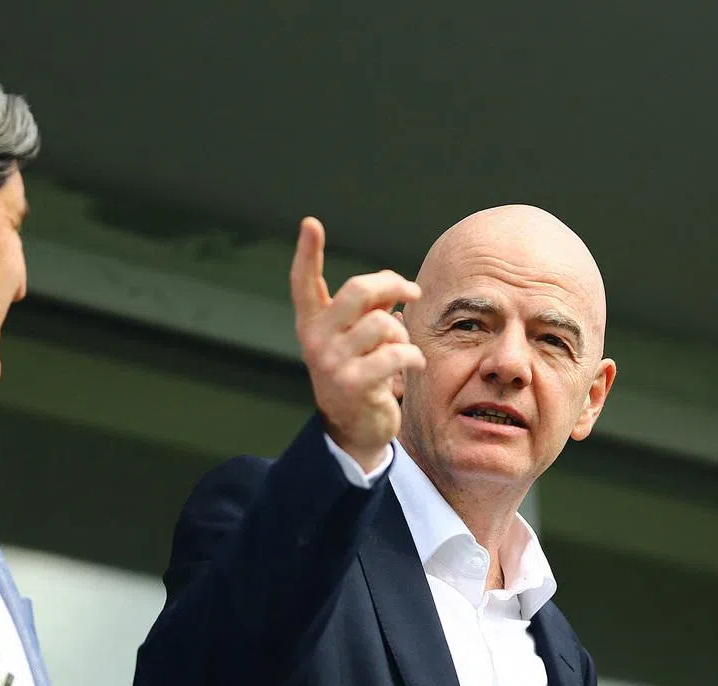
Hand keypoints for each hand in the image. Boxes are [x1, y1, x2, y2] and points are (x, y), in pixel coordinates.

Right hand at [290, 217, 423, 472]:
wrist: (354, 430)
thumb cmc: (360, 376)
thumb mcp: (358, 340)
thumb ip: (369, 310)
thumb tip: (395, 286)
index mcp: (313, 324)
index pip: (304, 283)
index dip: (307, 253)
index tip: (311, 223)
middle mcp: (316, 340)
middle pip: (358, 291)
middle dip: (393, 285)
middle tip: (413, 291)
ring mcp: (332, 363)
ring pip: (384, 324)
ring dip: (403, 334)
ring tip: (403, 349)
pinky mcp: (354, 384)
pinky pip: (397, 353)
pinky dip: (413, 357)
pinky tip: (412, 366)